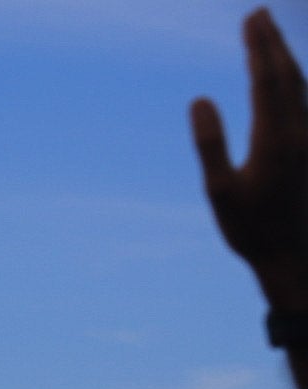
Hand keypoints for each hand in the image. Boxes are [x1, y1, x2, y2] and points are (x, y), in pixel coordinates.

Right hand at [192, 8, 307, 303]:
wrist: (294, 255)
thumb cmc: (251, 229)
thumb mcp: (220, 192)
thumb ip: (210, 143)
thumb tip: (200, 100)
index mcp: (276, 139)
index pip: (266, 79)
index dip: (258, 46)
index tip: (251, 19)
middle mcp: (300, 132)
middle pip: (288, 75)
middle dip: (273, 42)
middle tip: (259, 14)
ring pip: (301, 87)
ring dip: (284, 58)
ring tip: (268, 38)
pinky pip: (305, 103)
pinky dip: (293, 81)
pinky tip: (284, 77)